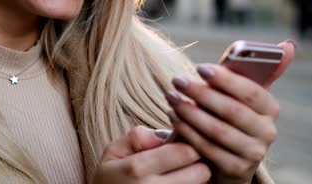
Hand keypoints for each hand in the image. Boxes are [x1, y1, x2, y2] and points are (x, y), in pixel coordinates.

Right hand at [92, 126, 210, 183]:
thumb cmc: (109, 181)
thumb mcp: (112, 153)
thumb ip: (137, 137)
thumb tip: (165, 133)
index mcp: (137, 168)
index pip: (186, 151)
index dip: (189, 141)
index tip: (183, 140)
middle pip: (201, 171)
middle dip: (198, 161)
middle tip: (186, 158)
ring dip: (196, 177)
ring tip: (180, 172)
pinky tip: (179, 181)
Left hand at [165, 41, 294, 183]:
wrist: (230, 154)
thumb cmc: (230, 112)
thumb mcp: (240, 93)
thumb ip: (251, 71)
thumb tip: (287, 45)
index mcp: (270, 108)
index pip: (251, 92)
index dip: (225, 79)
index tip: (200, 68)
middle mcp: (267, 132)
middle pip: (232, 111)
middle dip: (201, 94)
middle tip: (177, 81)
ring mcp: (253, 153)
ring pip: (217, 130)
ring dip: (190, 112)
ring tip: (171, 97)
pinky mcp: (235, 169)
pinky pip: (207, 148)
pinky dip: (188, 131)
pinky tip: (173, 117)